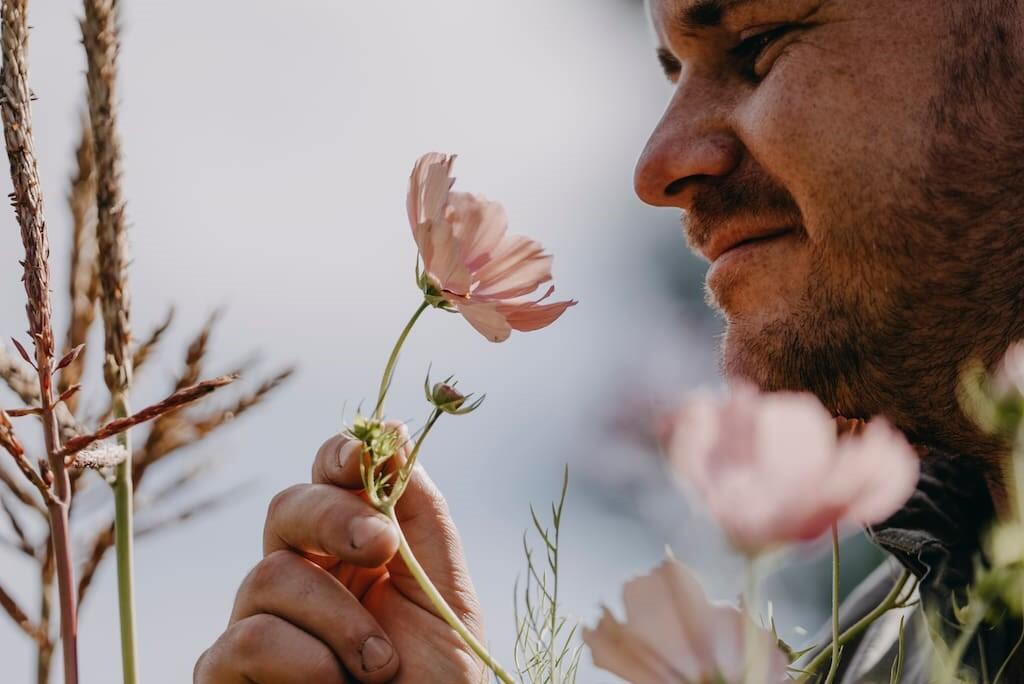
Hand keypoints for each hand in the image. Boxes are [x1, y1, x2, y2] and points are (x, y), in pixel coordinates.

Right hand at [195, 423, 486, 682]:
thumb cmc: (439, 682)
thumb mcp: (445, 593)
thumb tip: (394, 432)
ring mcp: (261, 623)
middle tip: (381, 549)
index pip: (328, 478)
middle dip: (332, 518)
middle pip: (287, 508)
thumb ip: (420, 514)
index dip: (340, 456)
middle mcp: (303, 576)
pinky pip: (245, 640)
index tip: (369, 459)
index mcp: (355, 549)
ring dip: (337, 620)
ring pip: (268, 574)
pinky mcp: (228, 675)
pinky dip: (302, 663)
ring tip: (380, 667)